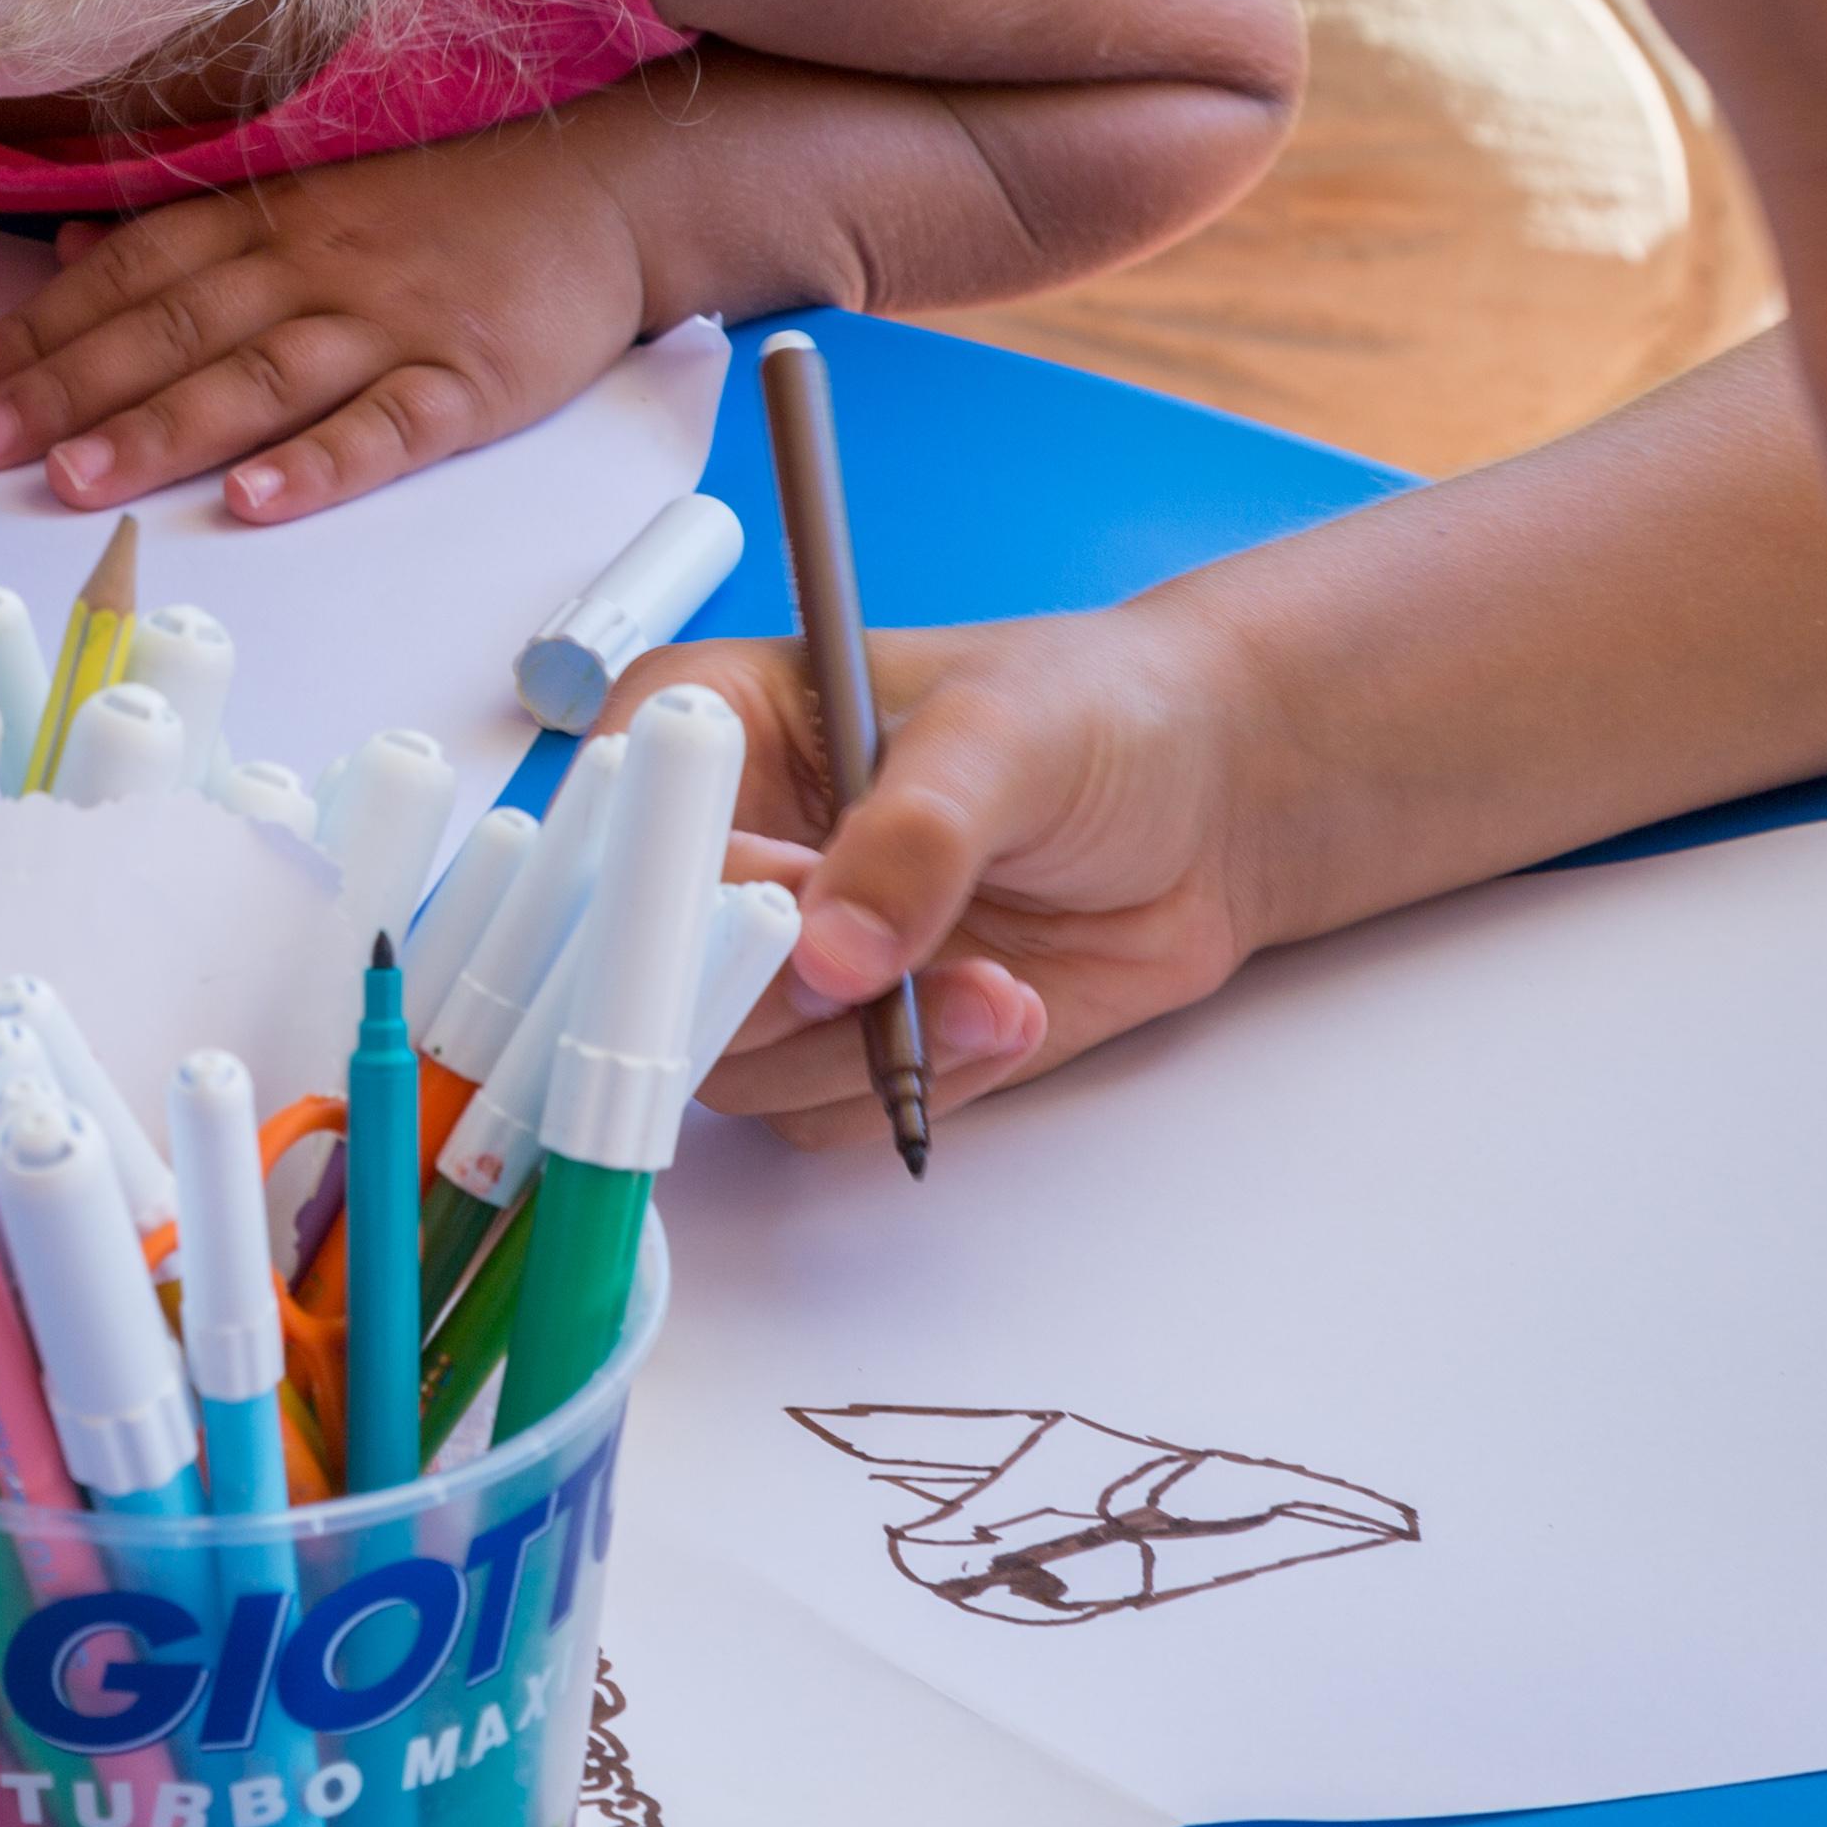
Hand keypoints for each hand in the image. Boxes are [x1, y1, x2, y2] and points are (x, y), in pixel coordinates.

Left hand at [0, 115, 651, 520]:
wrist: (606, 193)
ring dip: (161, 430)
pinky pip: (386, 426)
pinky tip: (253, 503)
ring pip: (260, 377)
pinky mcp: (470, 381)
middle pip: (175, 327)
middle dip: (69, 386)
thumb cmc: (446, 206)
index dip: (43, 328)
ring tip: (74, 479)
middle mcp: (317, 265)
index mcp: (271, 220)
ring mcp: (394, 323)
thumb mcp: (313, 197)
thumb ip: (193, 233)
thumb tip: (72, 253)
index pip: (133, 274)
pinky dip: (318, 465)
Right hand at [621, 600, 1275, 1143]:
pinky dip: (916, 1086)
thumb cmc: (1101, 717)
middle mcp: (718, 845)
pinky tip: (1003, 1011)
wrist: (1208, 808)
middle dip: (773, 997)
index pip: (617, 826)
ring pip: (728, 1061)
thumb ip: (914, 837)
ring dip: (861, 1051)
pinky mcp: (836, 1035)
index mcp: (709, 724)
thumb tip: (828, 953)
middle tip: (880, 982)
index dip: (663, 894)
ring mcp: (772, 950)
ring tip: (995, 988)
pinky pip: (820, 1109)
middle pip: (644, 969)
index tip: (773, 925)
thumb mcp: (1008, 740)